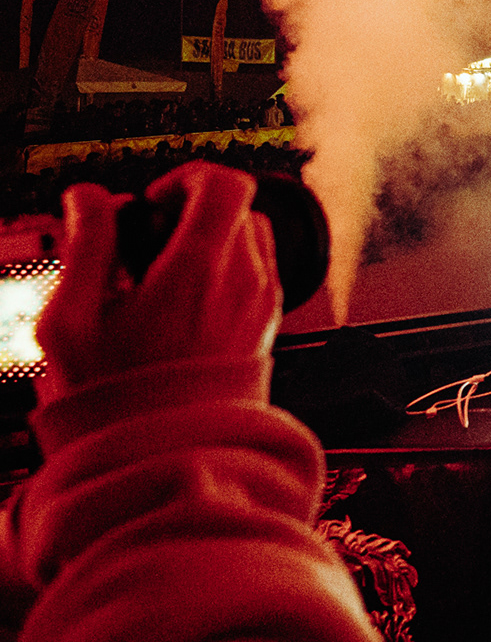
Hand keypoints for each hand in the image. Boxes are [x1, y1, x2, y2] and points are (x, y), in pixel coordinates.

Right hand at [36, 163, 279, 401]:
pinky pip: (256, 276)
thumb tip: (88, 199)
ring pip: (251, 241)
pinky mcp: (265, 330)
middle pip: (238, 209)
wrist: (165, 463)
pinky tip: (183, 309)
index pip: (225, 184)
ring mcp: (261, 307)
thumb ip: (85, 246)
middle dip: (192, 213)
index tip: (151, 202)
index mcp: (198, 270)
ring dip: (211, 242)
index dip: (185, 178)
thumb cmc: (116, 403)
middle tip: (147, 245)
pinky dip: (225, 273)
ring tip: (161, 280)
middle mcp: (244, 283)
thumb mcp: (72, 321)